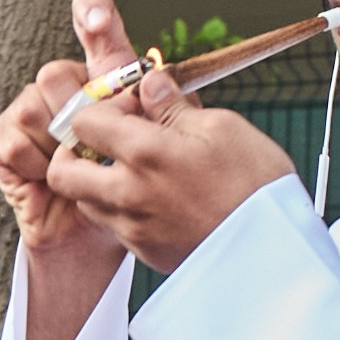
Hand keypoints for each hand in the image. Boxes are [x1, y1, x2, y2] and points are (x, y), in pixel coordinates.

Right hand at [0, 0, 147, 273]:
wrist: (100, 231)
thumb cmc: (134, 185)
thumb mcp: (161, 147)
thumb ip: (164, 110)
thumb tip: (155, 79)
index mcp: (103, 79)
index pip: (97, 32)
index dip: (93, 13)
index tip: (94, 12)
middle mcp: (63, 87)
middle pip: (57, 72)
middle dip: (79, 109)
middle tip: (101, 144)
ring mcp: (30, 112)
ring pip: (35, 104)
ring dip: (58, 142)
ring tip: (78, 165)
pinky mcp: (6, 142)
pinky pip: (16, 138)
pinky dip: (38, 163)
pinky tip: (51, 178)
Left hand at [47, 69, 296, 273]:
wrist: (275, 254)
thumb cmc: (258, 187)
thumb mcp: (224, 128)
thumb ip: (174, 107)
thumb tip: (149, 85)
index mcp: (146, 154)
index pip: (83, 121)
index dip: (102, 106)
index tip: (131, 108)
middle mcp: (128, 194)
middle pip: (63, 169)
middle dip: (76, 148)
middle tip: (108, 140)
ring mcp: (133, 229)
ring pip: (84, 200)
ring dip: (95, 179)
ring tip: (134, 169)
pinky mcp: (144, 253)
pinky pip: (112, 225)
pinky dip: (119, 207)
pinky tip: (154, 197)